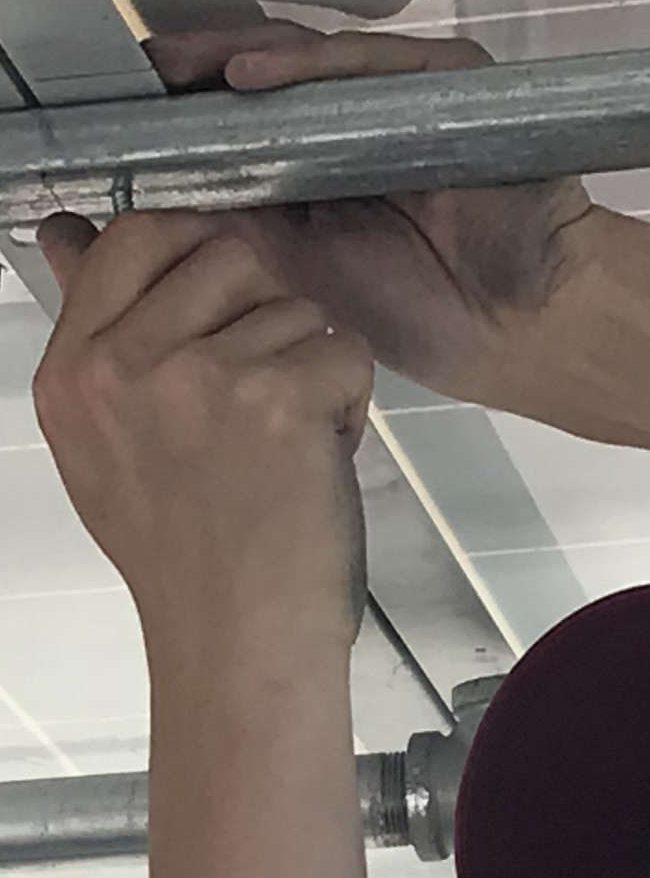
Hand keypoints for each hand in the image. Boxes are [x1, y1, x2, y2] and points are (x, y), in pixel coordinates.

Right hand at [33, 210, 375, 671]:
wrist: (236, 641)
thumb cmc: (186, 558)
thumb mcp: (102, 441)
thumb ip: (98, 338)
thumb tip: (68, 236)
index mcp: (74, 369)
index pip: (130, 237)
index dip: (197, 250)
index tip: (228, 298)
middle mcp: (125, 363)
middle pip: (226, 254)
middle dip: (270, 312)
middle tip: (273, 388)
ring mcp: (199, 376)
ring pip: (296, 307)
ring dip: (315, 369)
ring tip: (291, 443)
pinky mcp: (275, 399)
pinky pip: (346, 352)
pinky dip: (353, 404)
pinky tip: (322, 458)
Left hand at [140, 21, 598, 414]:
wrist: (533, 328)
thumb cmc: (440, 321)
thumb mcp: (308, 279)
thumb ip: (244, 235)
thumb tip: (154, 204)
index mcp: (332, 183)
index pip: (255, 131)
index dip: (197, 126)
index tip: (136, 132)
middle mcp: (363, 135)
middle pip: (275, 86)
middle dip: (206, 81)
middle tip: (149, 82)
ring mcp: (406, 105)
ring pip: (312, 66)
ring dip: (241, 63)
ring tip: (185, 72)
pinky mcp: (445, 83)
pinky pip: (364, 62)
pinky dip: (306, 65)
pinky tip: (247, 77)